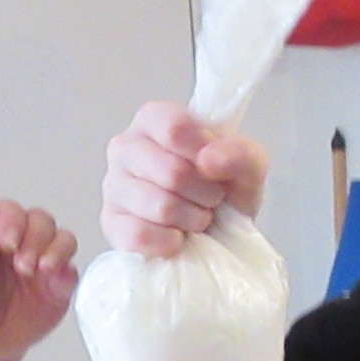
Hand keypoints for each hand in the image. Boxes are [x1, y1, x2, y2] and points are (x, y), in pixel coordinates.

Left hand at [0, 199, 78, 360]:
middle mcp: (24, 240)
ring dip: (56, 250)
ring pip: (63, 239)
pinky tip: (57, 281)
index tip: (7, 242)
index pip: (10, 211)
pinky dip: (68, 272)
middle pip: (41, 221)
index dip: (13, 220)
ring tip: (42, 270)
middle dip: (35, 239)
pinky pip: (72, 271)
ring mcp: (45, 260)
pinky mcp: (59, 284)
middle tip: (22, 266)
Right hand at [101, 102, 270, 255]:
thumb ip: (241, 153)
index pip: (175, 128)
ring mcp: (113, 185)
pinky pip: (140, 235)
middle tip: (212, 199)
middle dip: (205, 193)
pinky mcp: (111, 223)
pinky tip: (177, 237)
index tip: (216, 167)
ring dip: (192, 219)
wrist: (216, 234)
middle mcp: (125, 146)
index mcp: (153, 119)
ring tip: (197, 217)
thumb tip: (208, 159)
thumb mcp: (248, 166)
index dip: (205, 154)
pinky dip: (169, 241)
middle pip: (172, 172)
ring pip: (159, 206)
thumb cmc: (223, 189)